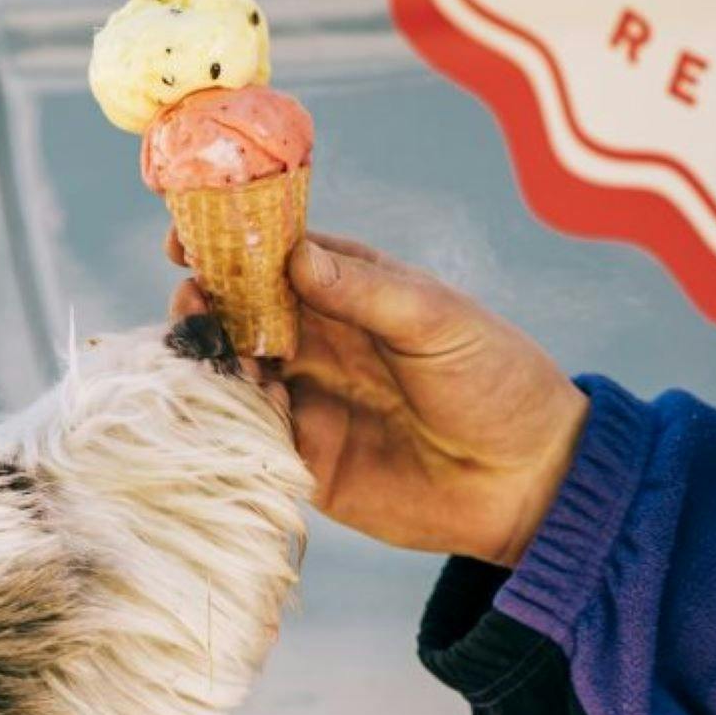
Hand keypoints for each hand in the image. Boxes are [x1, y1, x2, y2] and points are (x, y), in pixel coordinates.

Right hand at [169, 231, 586, 568]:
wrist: (528, 481)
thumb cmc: (496, 381)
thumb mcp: (440, 322)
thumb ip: (368, 292)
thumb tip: (296, 257)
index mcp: (352, 291)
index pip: (276, 255)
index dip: (230, 241)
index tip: (187, 234)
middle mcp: (319, 340)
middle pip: (242, 311)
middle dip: (207, 298)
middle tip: (191, 296)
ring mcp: (309, 398)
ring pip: (235, 370)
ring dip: (211, 357)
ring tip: (205, 347)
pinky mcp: (306, 459)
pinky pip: (252, 434)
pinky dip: (234, 417)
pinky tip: (244, 403)